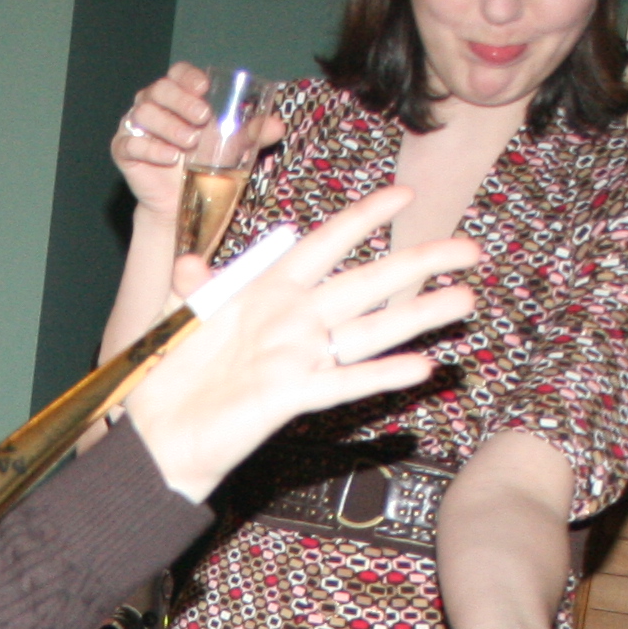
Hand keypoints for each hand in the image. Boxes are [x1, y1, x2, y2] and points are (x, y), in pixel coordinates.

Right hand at [109, 62, 281, 216]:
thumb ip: (252, 134)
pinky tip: (169, 158)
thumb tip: (278, 125)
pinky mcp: (123, 151)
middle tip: (202, 119)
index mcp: (178, 96)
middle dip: (180, 101)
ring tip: (189, 143)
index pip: (177, 73)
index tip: (204, 87)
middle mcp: (153, 106)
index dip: (188, 76)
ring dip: (168, 126)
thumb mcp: (232, 147)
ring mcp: (135, 127)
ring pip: (143, 114)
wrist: (182, 203)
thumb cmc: (204, 165)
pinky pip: (130, 144)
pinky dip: (150, 149)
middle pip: (158, 89)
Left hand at [118, 189, 477, 502]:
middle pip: (367, 282)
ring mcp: (299, 356)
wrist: (159, 433)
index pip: (325, 244)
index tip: (404, 195)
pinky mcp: (292, 394)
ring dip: (420, 314)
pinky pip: (343, 382)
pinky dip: (381, 375)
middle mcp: (294, 319)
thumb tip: (190, 263)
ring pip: (371, 330)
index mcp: (269, 289)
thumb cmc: (171, 374)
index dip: (364, 218)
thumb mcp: (177, 317)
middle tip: (468, 248)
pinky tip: (421, 367)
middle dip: (420, 262)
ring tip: (465, 299)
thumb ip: (193, 287)